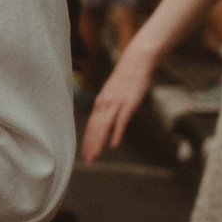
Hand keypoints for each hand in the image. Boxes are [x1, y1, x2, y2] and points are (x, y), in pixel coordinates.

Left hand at [80, 43, 158, 162]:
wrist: (137, 61)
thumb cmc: (126, 76)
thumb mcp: (113, 91)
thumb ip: (109, 104)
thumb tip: (107, 115)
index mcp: (100, 101)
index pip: (91, 124)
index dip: (87, 139)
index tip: (84, 153)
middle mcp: (105, 104)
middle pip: (95, 128)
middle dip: (90, 145)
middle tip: (87, 161)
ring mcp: (116, 104)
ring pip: (104, 127)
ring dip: (98, 143)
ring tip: (94, 157)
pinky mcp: (129, 104)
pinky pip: (121, 122)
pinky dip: (116, 134)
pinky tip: (113, 145)